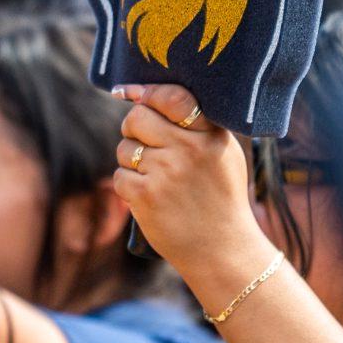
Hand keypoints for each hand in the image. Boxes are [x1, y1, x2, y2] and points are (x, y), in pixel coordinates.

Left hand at [108, 82, 264, 278]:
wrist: (222, 249)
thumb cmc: (219, 197)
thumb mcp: (223, 154)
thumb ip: (195, 124)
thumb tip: (143, 94)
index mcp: (210, 135)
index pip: (172, 97)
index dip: (148, 93)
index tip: (135, 95)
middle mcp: (189, 149)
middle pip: (137, 117)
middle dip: (134, 129)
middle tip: (146, 143)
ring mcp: (167, 172)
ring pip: (125, 148)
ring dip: (132, 161)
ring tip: (156, 178)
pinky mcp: (146, 196)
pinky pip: (120, 175)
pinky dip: (129, 187)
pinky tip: (149, 197)